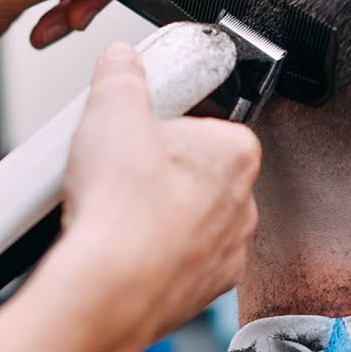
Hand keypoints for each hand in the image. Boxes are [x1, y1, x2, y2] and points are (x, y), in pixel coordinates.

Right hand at [61, 42, 260, 342]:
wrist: (108, 291)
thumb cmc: (123, 208)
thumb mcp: (113, 110)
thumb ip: (122, 75)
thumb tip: (123, 60)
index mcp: (236, 154)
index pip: (209, 125)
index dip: (171, 125)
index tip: (145, 131)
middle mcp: (243, 204)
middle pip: (201, 173)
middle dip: (166, 169)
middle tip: (126, 171)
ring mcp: (227, 251)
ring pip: (193, 219)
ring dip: (162, 213)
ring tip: (120, 212)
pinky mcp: (204, 288)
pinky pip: (182, 260)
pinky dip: (158, 253)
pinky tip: (126, 248)